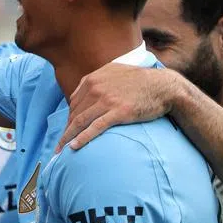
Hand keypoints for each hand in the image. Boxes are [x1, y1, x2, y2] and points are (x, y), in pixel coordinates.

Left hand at [58, 65, 179, 152]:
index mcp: (93, 79)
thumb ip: (97, 79)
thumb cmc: (140, 80)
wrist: (164, 86)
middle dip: (65, 131)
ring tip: (60, 150)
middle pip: (74, 114)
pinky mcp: (118, 112)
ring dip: (67, 138)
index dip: (68, 118)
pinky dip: (82, 138)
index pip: (73, 102)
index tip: (66, 130)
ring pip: (80, 122)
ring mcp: (106, 100)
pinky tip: (73, 147)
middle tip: (58, 145)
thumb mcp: (115, 71)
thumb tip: (83, 90)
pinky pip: (95, 128)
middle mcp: (96, 88)